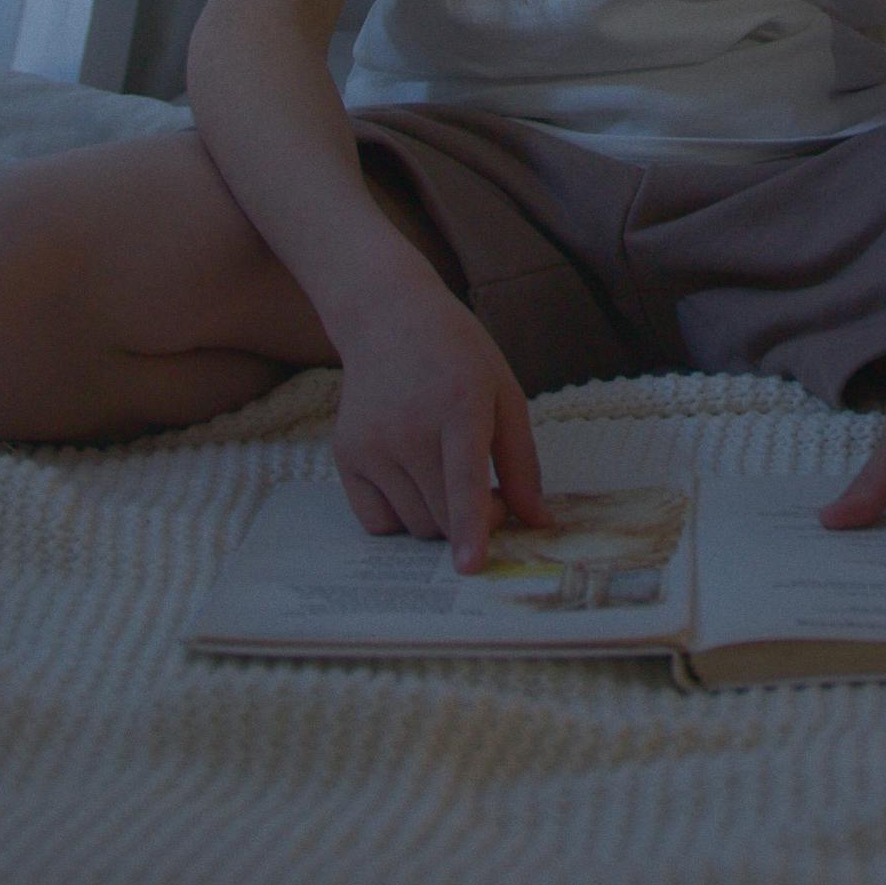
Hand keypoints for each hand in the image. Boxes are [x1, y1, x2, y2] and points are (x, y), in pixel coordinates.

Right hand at [328, 274, 550, 572]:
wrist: (388, 318)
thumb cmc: (458, 356)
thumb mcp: (505, 394)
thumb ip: (523, 462)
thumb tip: (539, 521)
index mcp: (460, 406)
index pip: (464, 480)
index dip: (470, 526)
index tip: (470, 566)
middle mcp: (408, 429)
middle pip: (442, 517)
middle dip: (471, 523)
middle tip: (488, 494)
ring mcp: (371, 444)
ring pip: (413, 525)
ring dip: (438, 519)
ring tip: (446, 475)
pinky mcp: (346, 457)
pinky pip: (377, 522)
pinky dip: (401, 517)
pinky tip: (412, 479)